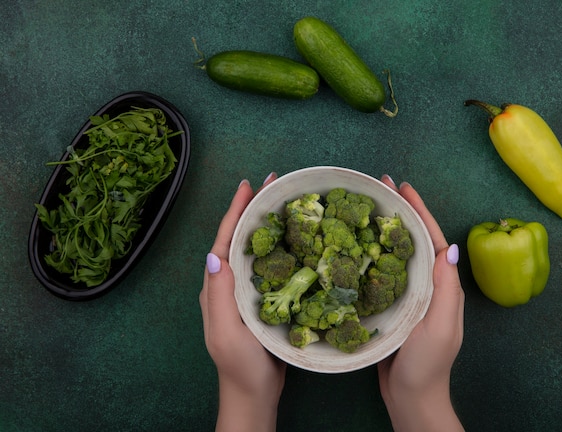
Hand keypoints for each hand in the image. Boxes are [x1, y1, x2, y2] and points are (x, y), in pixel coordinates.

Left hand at [199, 173, 285, 431]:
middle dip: (252, 209)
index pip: (225, 240)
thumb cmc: (240, 365)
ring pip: (256, 249)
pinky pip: (271, 266)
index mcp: (218, 286)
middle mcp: (230, 284)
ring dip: (267, 223)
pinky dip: (281, 247)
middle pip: (240, 238)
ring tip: (284, 202)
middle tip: (272, 184)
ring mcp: (247, 292)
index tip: (248, 186)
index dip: (235, 212)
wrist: (254, 394)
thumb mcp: (227, 330)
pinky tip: (296, 240)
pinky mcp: (264, 301)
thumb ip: (220, 294)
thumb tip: (215, 253)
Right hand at [377, 175, 464, 431]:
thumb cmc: (426, 366)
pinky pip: (381, 273)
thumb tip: (449, 248)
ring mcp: (408, 296)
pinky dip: (370, 254)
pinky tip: (355, 246)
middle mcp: (426, 286)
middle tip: (380, 188)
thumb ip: (446, 290)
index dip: (419, 212)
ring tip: (366, 207)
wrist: (412, 400)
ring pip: (396, 254)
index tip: (403, 187)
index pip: (432, 240)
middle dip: (401, 212)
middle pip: (413, 240)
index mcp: (441, 287)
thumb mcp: (440, 327)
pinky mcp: (390, 308)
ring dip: (384, 229)